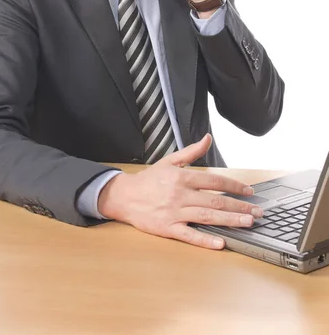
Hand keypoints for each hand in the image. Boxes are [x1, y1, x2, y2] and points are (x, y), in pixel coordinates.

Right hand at [98, 134, 263, 249]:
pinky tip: (220, 243)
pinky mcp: (168, 228)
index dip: (234, 186)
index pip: (214, 181)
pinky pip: (189, 235)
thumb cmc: (149, 180)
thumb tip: (208, 138)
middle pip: (214, 200)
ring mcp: (174, 212)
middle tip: (257, 212)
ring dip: (229, 220)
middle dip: (238, 206)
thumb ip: (191, 152)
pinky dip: (204, 240)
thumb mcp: (169, 161)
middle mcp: (180, 194)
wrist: (124, 196)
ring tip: (247, 223)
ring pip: (206, 216)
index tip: (249, 191)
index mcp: (182, 177)